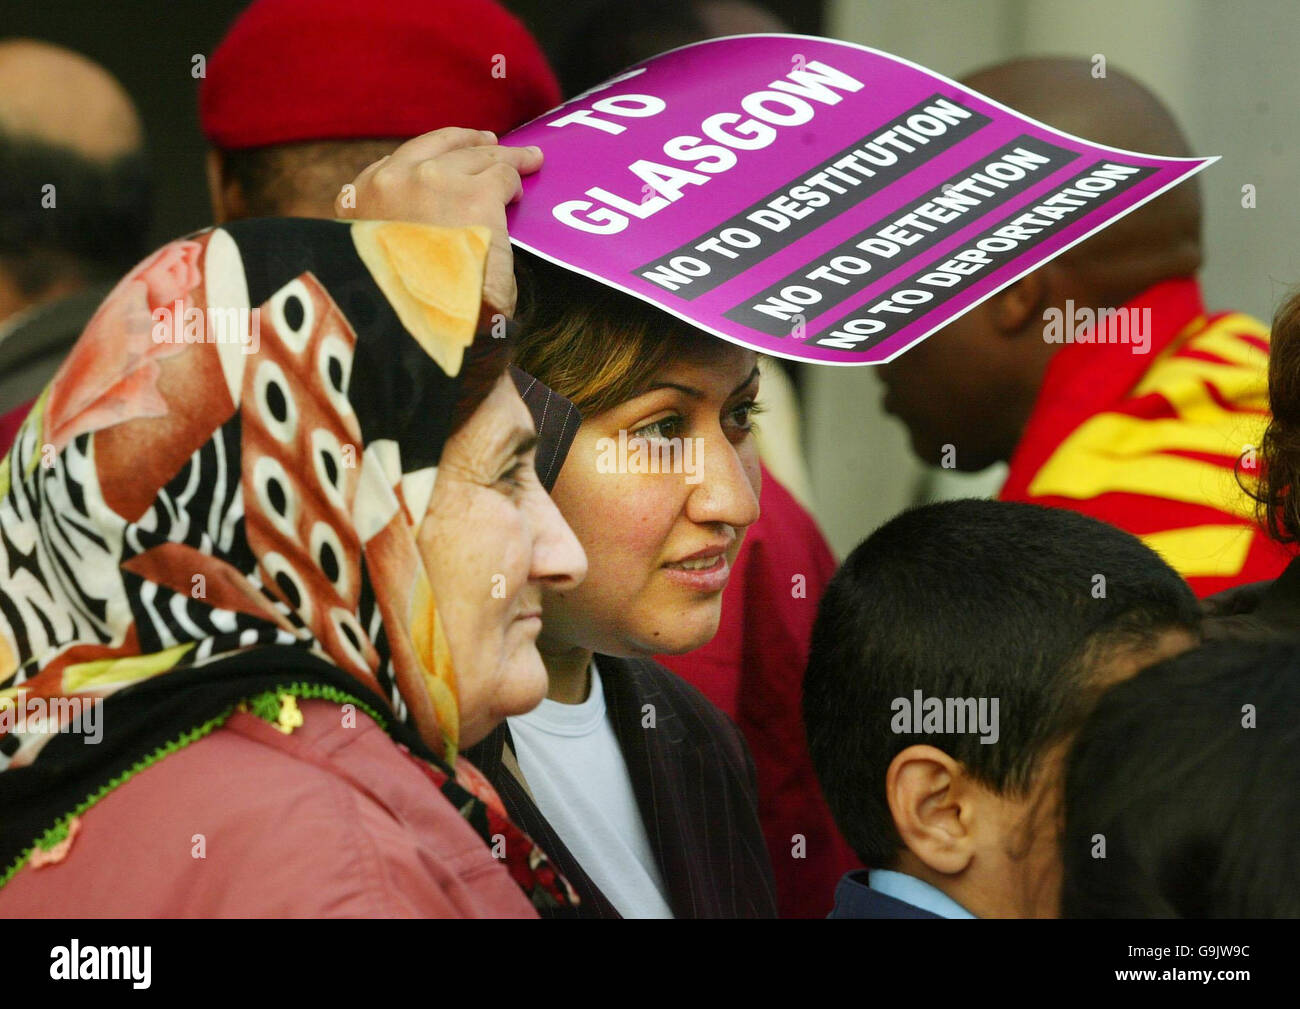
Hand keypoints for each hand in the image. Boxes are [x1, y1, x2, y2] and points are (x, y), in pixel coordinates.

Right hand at [336, 127, 542, 316]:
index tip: (439, 161)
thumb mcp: (377, 262)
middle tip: (488, 141)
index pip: (390, 167)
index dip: (422, 162)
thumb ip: (390, 232)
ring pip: (474, 156)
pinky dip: (514, 180)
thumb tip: (415, 228)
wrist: (426, 326)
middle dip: (465, 143)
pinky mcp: (474, 194)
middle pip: (435, 149)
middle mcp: (389, 183)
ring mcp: (431, 182)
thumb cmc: (404, 309)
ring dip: (502, 156)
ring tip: (526, 159)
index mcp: (357, 204)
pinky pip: (501, 174)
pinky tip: (520, 192)